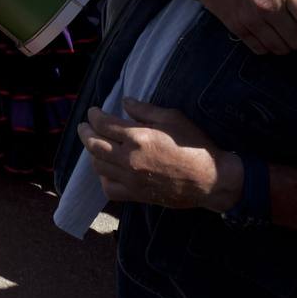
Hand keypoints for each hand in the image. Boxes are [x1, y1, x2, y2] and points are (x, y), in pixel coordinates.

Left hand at [78, 99, 242, 211]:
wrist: (211, 179)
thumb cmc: (195, 145)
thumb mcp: (173, 118)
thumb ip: (145, 110)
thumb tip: (124, 102)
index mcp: (138, 137)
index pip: (103, 124)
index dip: (94, 115)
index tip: (94, 111)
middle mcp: (129, 158)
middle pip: (93, 145)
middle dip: (85, 132)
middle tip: (85, 126)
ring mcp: (131, 179)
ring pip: (98, 166)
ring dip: (92, 153)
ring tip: (95, 145)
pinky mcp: (136, 195)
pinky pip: (109, 189)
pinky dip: (103, 178)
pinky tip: (107, 170)